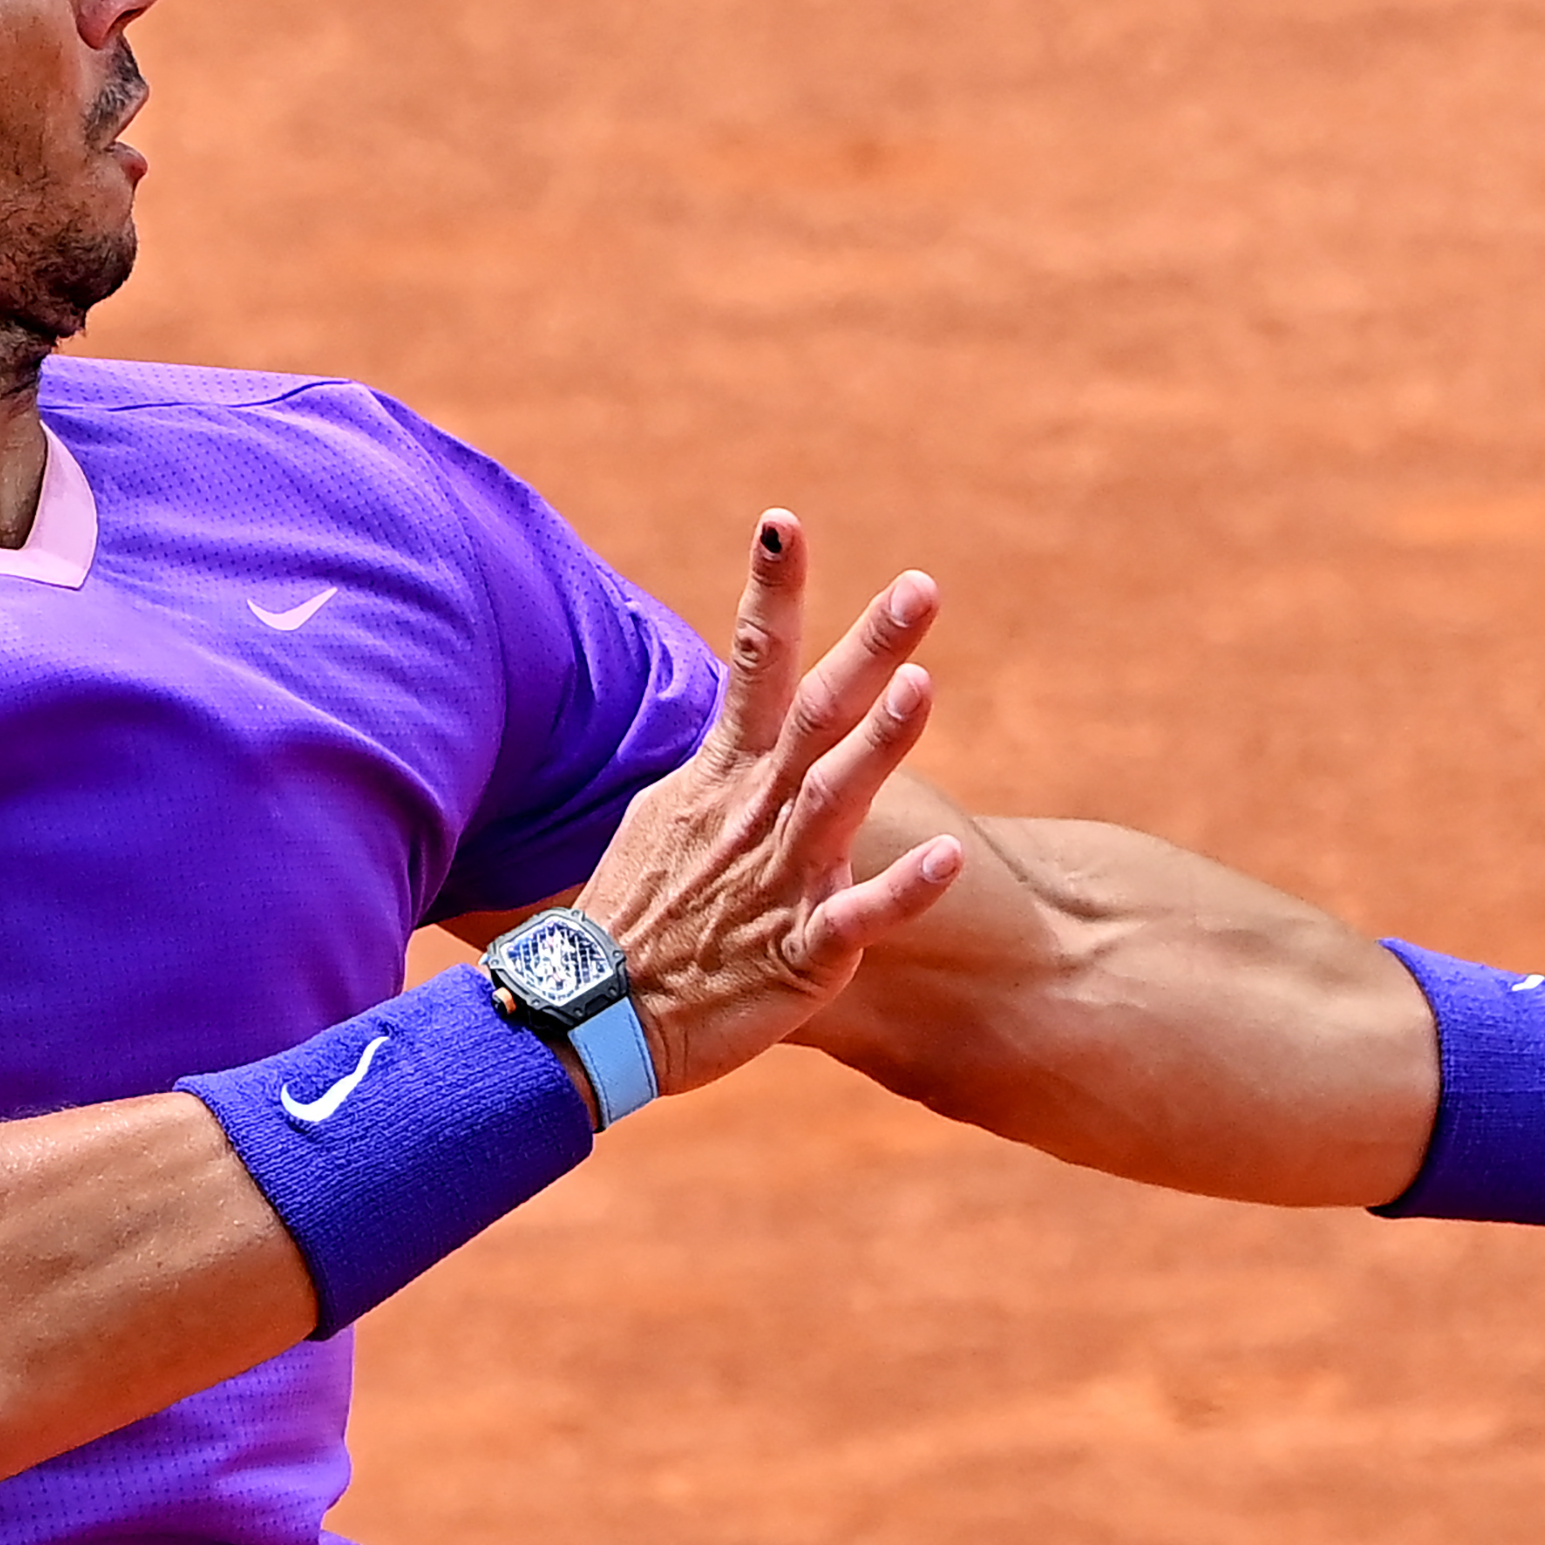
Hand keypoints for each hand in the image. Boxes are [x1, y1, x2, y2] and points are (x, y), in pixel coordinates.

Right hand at [579, 513, 967, 1099]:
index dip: (772, 596)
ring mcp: (778, 882)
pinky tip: (951, 858)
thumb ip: (721, 760)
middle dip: (868, 648)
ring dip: (879, 744)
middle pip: (814, 715)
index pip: (750, 666)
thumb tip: (739, 703)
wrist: (593, 1021)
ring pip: (834, 800)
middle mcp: (755, 815)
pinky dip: (901, 889)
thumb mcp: (669, 817)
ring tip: (922, 686)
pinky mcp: (798, 956)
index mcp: (724, 778)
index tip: (785, 524)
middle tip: (920, 587)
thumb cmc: (640, 917)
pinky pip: (856, 918)